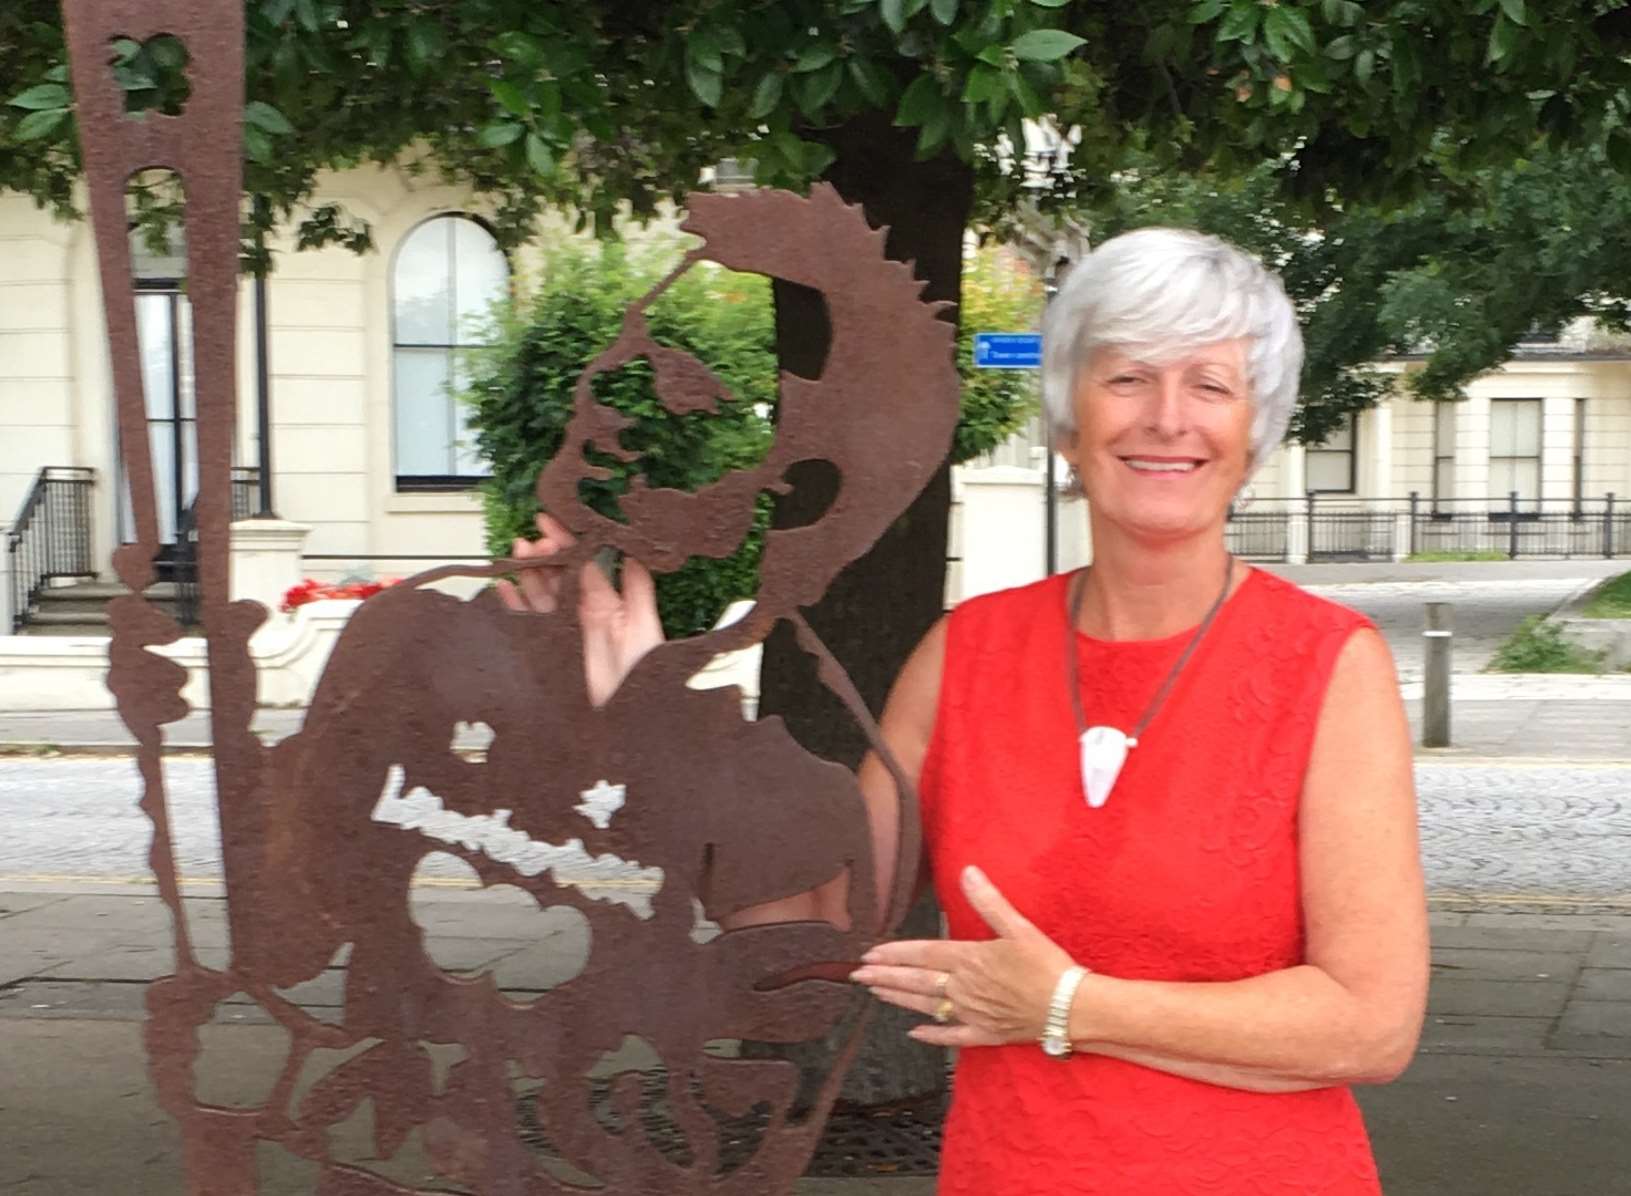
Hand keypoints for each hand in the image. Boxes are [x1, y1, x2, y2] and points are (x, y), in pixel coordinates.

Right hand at [495, 511, 663, 706]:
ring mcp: (564, 631)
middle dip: (543, 555)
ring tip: (518, 552)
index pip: (583, 564)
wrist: (628, 718)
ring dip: (528, 572)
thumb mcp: (644, 628)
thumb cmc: (644, 676)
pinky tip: (503, 588)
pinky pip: (526, 623)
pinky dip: (513, 605)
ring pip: (540, 594)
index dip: (567, 542)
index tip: (551, 521)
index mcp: (608, 603)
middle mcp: (582, 613)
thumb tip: (633, 551)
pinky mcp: (549, 650)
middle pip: (557, 576)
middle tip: (532, 541)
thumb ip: (637, 590)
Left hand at [849, 865, 1078, 1048]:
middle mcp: (963, 988)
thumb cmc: (1047, 966)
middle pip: (916, 981)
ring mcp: (972, 1013)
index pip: (922, 954)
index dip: (894, 953)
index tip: (869, 954)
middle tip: (857, 976)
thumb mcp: (1019, 928)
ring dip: (898, 1000)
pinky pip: (952, 1036)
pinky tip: (914, 1035)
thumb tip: (968, 872)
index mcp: (969, 960)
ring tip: (875, 994)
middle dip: (884, 977)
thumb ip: (989, 901)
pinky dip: (932, 1035)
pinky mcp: (986, 1034)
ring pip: (926, 1006)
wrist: (1072, 1008)